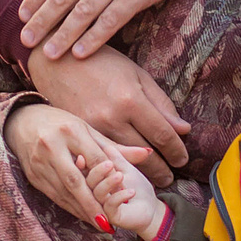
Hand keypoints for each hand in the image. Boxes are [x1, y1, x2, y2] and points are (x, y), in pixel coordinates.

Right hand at [5, 102, 147, 222]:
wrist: (22, 121)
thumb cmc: (61, 123)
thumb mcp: (88, 129)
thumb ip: (116, 147)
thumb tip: (147, 155)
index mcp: (69, 131)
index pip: (93, 158)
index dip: (108, 177)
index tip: (123, 193)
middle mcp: (52, 147)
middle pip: (74, 180)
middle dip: (91, 203)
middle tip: (108, 221)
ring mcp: (39, 163)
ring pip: (63, 192)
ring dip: (82, 210)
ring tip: (100, 223)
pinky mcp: (32, 175)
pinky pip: (54, 195)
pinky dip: (70, 207)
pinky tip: (83, 215)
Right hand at [27, 46, 190, 185]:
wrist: (57, 60)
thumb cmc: (101, 63)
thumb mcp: (136, 75)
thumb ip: (160, 103)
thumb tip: (183, 129)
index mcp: (130, 100)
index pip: (162, 135)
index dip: (176, 150)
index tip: (182, 159)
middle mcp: (112, 118)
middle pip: (144, 154)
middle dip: (162, 169)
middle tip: (171, 177)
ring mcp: (92, 129)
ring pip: (123, 162)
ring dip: (141, 174)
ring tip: (153, 180)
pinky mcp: (78, 136)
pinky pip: (102, 160)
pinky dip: (116, 170)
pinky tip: (126, 175)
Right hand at [85, 154, 164, 239]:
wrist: (151, 208)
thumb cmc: (137, 186)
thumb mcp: (126, 167)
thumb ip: (117, 157)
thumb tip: (106, 145)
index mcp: (94, 180)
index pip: (83, 170)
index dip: (84, 163)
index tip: (86, 155)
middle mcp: (93, 195)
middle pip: (84, 182)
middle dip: (96, 172)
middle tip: (108, 164)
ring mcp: (100, 207)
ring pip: (96, 194)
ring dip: (108, 183)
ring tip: (120, 176)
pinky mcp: (111, 218)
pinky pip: (109, 206)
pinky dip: (119, 196)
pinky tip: (131, 192)